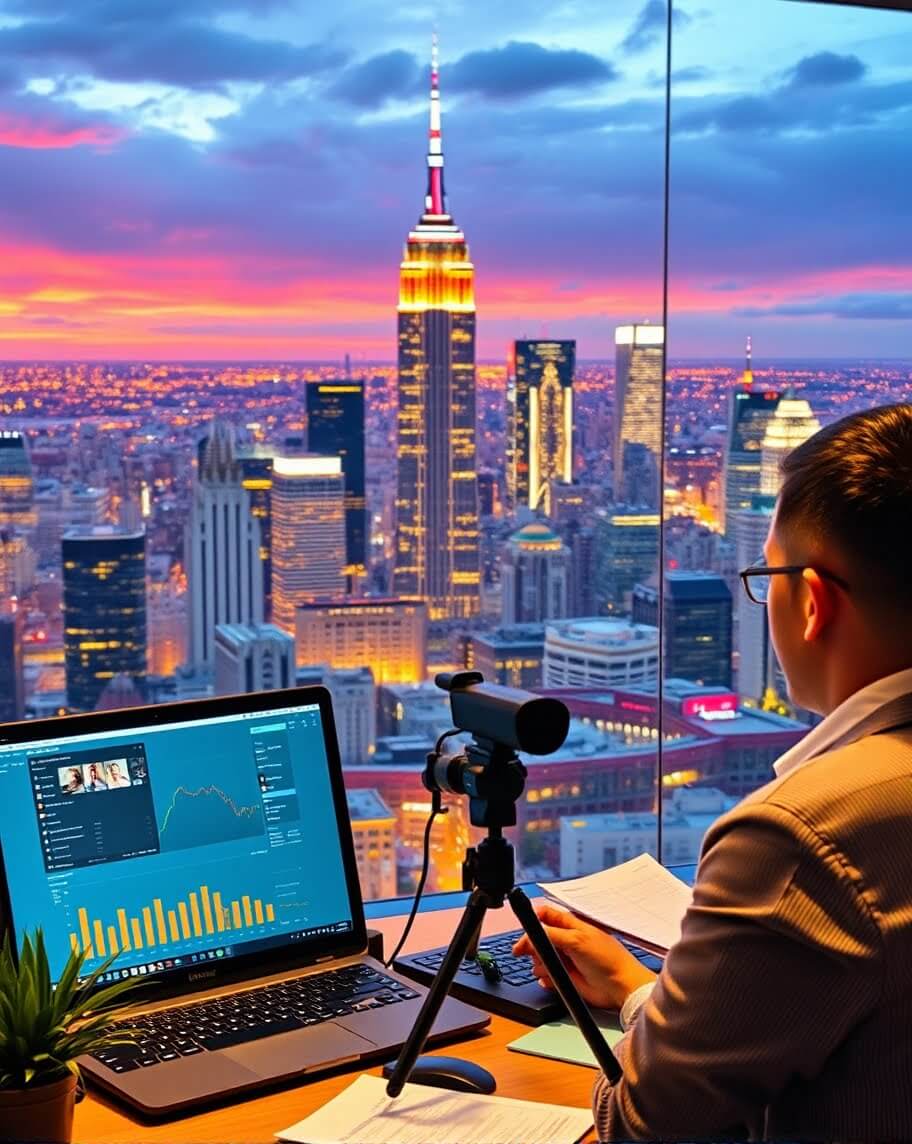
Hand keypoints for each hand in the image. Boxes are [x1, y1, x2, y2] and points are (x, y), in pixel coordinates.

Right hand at [512, 903, 656, 1011]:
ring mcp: (566, 960)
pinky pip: (547, 977)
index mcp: (571, 925)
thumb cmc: (607, 960)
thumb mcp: (576, 940)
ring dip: (539, 965)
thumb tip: (531, 934)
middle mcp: (567, 941)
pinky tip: (552, 981)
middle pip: (539, 939)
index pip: (545, 917)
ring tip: (548, 970)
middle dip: (533, 948)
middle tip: (536, 955)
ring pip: (540, 959)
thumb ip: (551, 934)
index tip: (523, 935)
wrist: (620, 987)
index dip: (532, 923)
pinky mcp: (566, 978)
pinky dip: (546, 979)